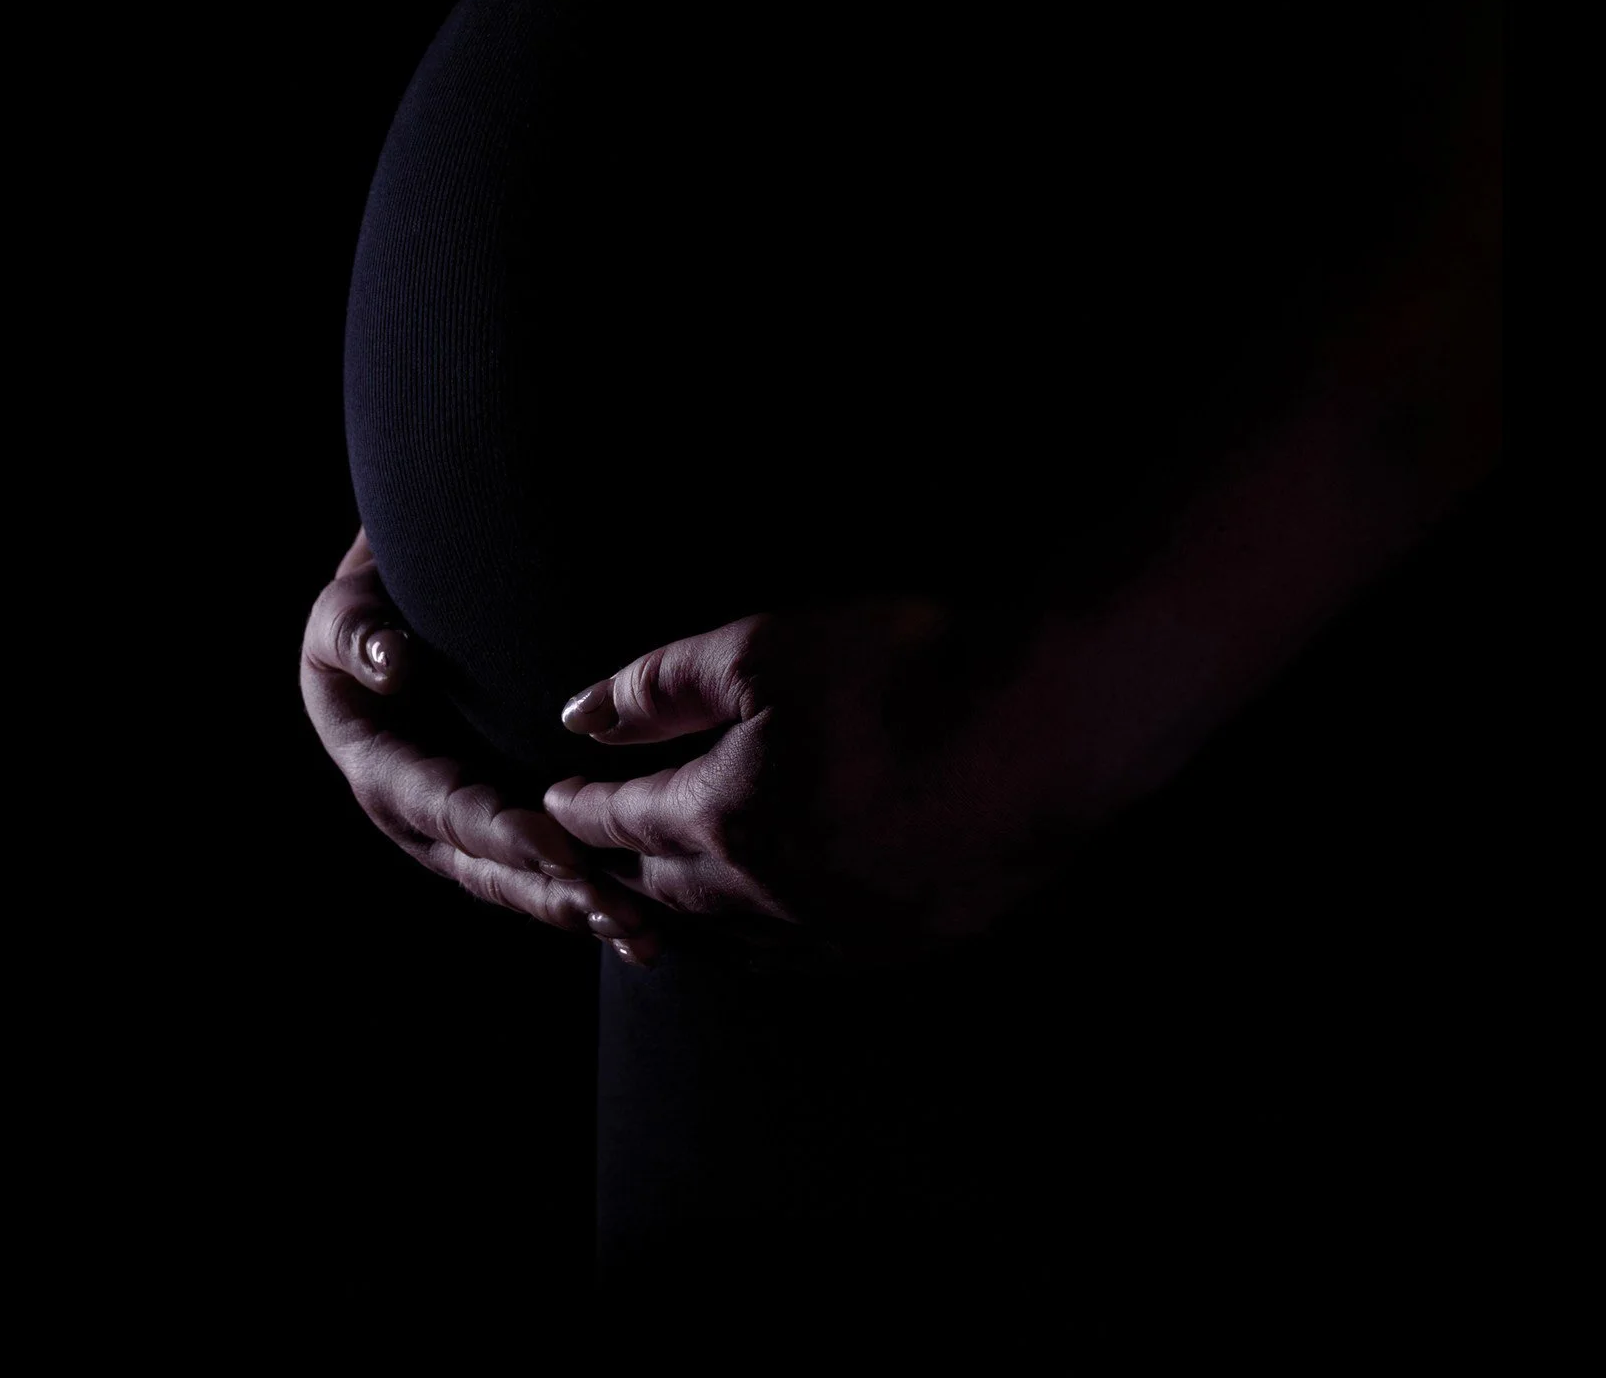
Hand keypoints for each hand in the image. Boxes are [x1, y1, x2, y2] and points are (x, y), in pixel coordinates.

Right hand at [299, 526, 666, 964]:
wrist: (388, 627)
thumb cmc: (365, 619)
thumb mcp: (344, 618)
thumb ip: (357, 637)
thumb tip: (391, 664)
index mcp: (383, 773)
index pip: (448, 809)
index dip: (501, 833)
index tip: (558, 849)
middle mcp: (422, 820)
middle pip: (490, 868)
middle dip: (553, 893)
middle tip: (617, 911)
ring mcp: (461, 833)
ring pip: (521, 885)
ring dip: (580, 910)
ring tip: (641, 933)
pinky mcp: (498, 831)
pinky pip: (542, 874)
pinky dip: (589, 900)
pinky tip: (644, 931)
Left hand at [543, 595, 1081, 969]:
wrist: (1049, 728)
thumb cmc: (905, 673)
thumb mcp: (765, 648)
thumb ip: (663, 685)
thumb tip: (581, 716)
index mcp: (728, 816)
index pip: (631, 818)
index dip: (586, 808)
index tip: (555, 803)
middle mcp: (775, 890)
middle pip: (673, 889)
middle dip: (622, 872)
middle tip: (590, 865)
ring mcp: (845, 924)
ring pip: (738, 937)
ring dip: (688, 919)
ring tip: (660, 912)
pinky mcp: (910, 938)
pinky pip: (809, 957)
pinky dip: (764, 946)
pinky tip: (768, 938)